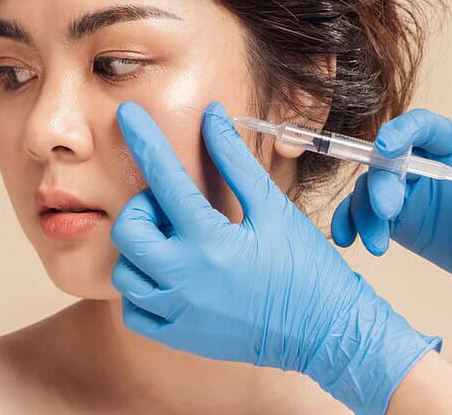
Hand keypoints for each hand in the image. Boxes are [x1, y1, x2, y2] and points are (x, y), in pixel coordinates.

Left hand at [110, 101, 441, 414]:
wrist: (326, 333)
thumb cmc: (305, 267)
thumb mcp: (273, 208)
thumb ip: (236, 161)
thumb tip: (212, 115)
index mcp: (212, 241)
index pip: (164, 178)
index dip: (143, 139)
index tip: (126, 114)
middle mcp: (186, 278)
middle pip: (128, 230)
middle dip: (140, 208)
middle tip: (169, 208)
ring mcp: (179, 312)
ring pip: (125, 272)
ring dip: (140, 249)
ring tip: (174, 242)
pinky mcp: (179, 337)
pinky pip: (134, 311)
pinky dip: (142, 289)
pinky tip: (169, 276)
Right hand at [331, 108, 451, 356]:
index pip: (423, 128)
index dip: (402, 133)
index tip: (386, 148)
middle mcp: (429, 165)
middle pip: (390, 160)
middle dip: (381, 182)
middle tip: (387, 210)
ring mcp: (412, 194)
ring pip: (371, 189)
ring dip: (364, 211)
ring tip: (376, 244)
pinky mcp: (402, 223)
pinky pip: (367, 216)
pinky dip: (351, 223)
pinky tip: (347, 238)